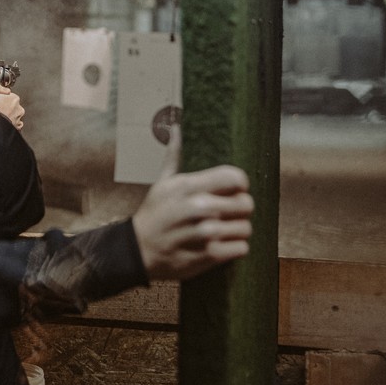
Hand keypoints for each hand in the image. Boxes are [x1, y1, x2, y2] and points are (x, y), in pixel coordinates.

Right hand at [131, 126, 254, 280]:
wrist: (138, 250)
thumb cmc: (154, 214)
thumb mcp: (161, 183)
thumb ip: (174, 156)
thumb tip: (176, 128)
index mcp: (189, 186)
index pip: (236, 178)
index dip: (239, 184)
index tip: (232, 191)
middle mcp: (199, 208)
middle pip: (246, 204)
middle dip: (240, 209)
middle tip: (228, 213)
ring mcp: (205, 233)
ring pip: (246, 228)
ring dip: (237, 230)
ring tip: (223, 230)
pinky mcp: (209, 256)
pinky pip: (242, 248)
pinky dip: (235, 248)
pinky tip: (222, 245)